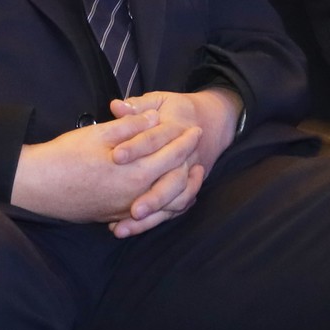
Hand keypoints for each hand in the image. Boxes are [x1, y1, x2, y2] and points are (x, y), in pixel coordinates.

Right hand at [11, 112, 199, 226]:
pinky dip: (165, 204)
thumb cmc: (64, 157)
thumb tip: (153, 118)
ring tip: (190, 172)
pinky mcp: (115, 216)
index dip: (186, 141)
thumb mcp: (98, 135)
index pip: (173, 156)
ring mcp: (126, 209)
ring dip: (183, 187)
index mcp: (135, 172)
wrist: (37, 187)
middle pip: (177, 181)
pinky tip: (166, 193)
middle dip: (190, 162)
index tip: (195, 129)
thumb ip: (130, 127)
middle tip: (195, 147)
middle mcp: (136, 195)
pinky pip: (152, 215)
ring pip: (168, 204)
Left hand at [104, 89, 239, 234]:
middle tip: (133, 210)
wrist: (213, 122)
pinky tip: (129, 228)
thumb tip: (116, 106)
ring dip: (151, 216)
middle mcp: (185, 158)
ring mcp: (187, 176)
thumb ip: (138, 106)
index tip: (116, 156)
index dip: (136, 147)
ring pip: (175, 200)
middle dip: (153, 197)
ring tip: (122, 228)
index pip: (155, 139)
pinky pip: (173, 210)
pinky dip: (154, 221)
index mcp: (176, 130)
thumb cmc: (178, 110)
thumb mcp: (160, 101)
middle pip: (172, 180)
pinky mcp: (184, 190)